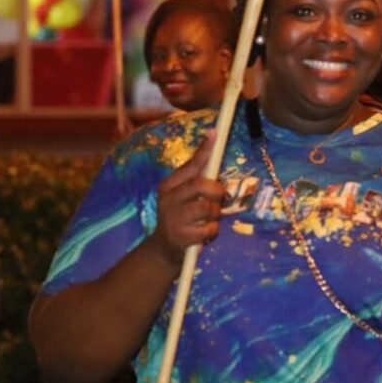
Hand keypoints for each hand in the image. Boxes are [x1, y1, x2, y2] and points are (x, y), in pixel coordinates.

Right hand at [151, 131, 224, 264]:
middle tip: (219, 198)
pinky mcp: (181, 236)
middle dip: (217, 191)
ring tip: (208, 219)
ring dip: (215, 213)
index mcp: (169, 185)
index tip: (215, 133)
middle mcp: (168, 198)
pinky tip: (204, 233)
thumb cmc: (180, 218)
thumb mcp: (182, 197)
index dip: (204, 149)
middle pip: (201, 185)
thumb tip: (216, 159)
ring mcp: (173, 218)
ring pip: (208, 207)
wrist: (163, 250)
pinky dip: (212, 231)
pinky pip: (209, 228)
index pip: (191, 164)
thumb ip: (197, 181)